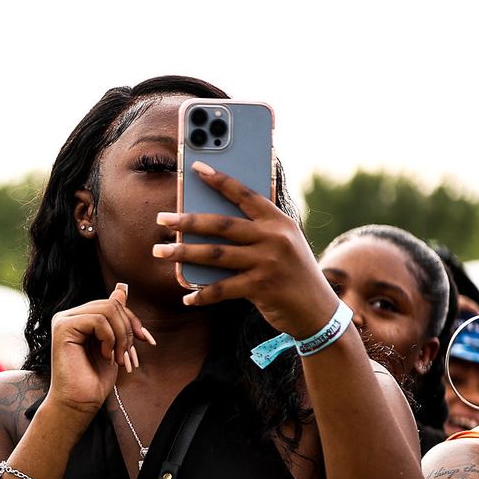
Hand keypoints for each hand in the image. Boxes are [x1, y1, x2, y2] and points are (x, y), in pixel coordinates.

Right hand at [42, 283, 152, 423]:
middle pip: (112, 304)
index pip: (113, 304)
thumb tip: (121, 289)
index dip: (133, 320)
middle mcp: (68, 316)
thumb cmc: (94, 379)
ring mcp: (63, 320)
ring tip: (118, 357)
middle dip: (128, 329)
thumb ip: (115, 318)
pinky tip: (105, 355)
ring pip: (107, 310)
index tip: (146, 341)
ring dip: (121, 336)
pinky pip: (98, 320)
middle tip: (128, 355)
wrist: (79, 402)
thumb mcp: (114, 344)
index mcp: (79, 318)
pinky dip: (110, 338)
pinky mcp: (63, 328)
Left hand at [155, 162, 340, 337]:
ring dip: (184, 253)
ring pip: (216, 254)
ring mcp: (269, 262)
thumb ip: (254, 234)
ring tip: (160, 251)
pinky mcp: (262, 287)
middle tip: (161, 219)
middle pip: (223, 225)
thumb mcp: (281, 246)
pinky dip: (202, 294)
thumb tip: (207, 226)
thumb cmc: (291, 274)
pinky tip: (187, 297)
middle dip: (188, 220)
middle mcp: (275, 238)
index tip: (196, 168)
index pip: (245, 195)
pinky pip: (222, 289)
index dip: (220, 180)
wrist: (318, 310)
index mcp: (279, 222)